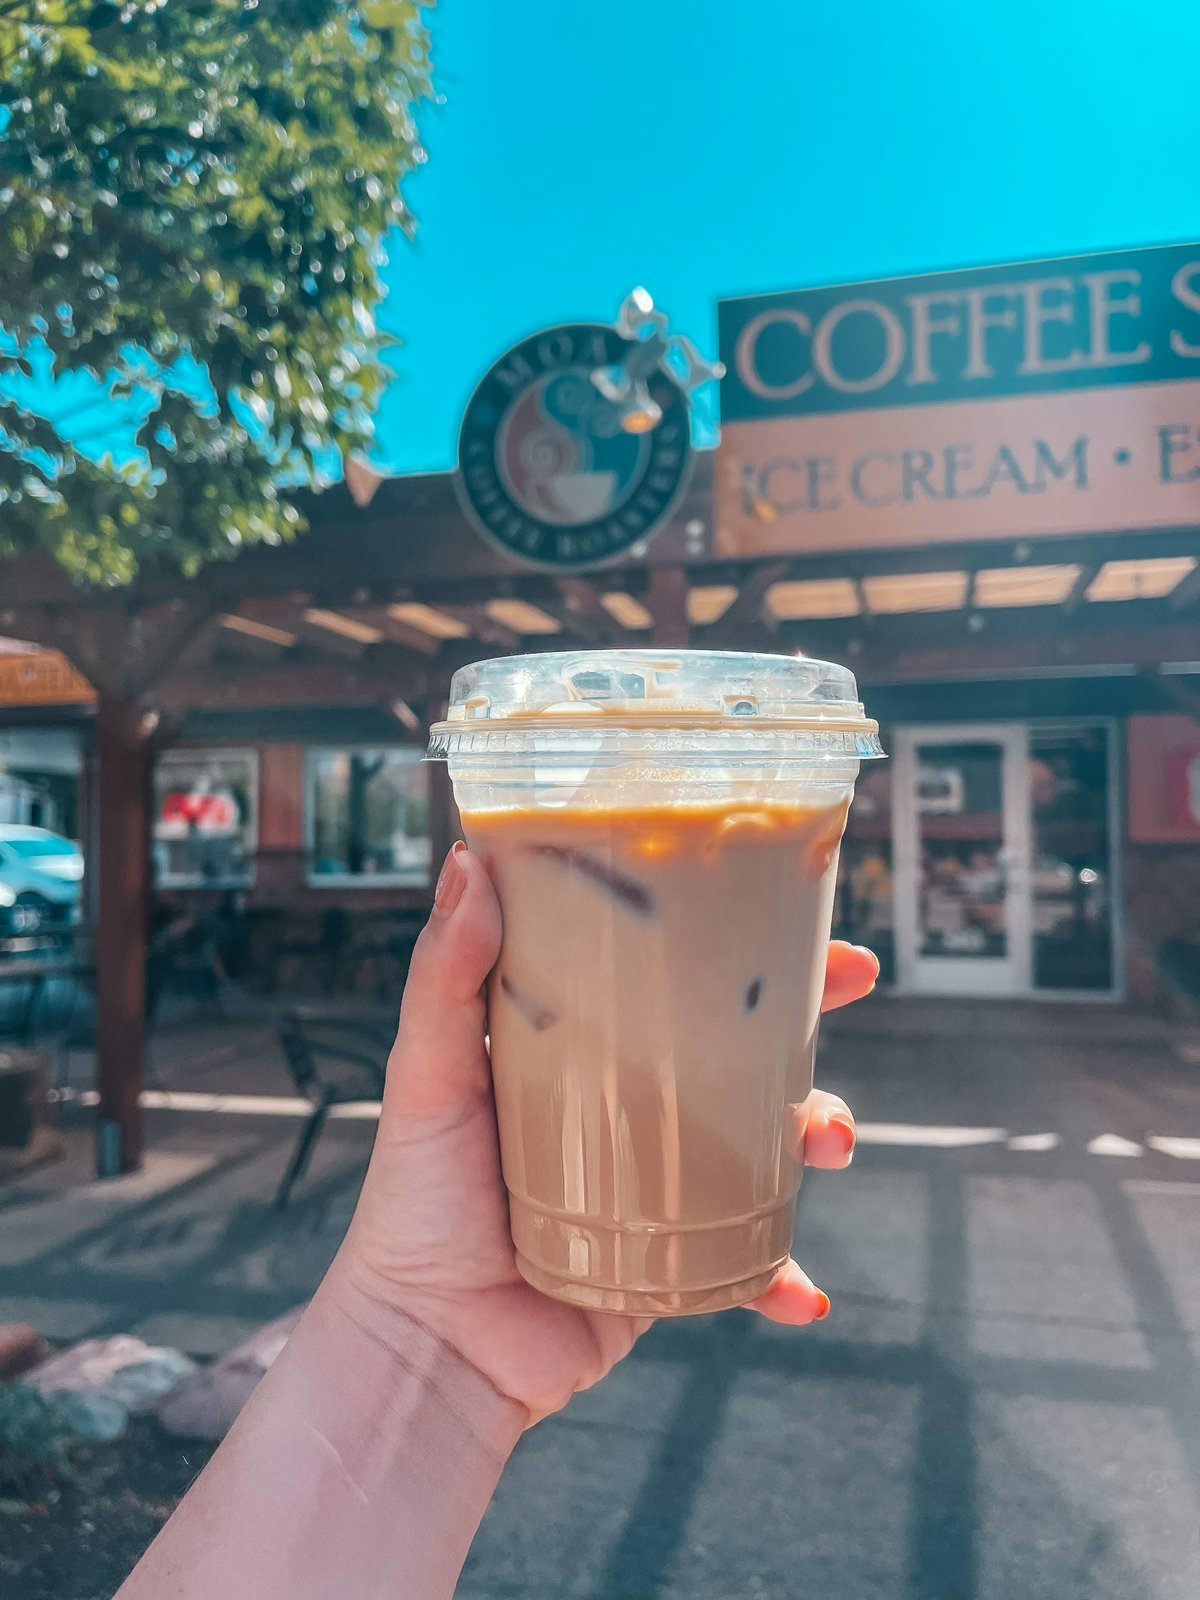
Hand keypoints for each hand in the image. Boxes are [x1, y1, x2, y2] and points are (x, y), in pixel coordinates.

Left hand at [331, 844, 877, 1423]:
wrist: (428, 1343)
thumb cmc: (415, 1199)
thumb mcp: (428, 1075)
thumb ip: (444, 978)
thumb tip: (467, 862)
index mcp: (579, 1053)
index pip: (665, 975)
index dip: (723, 934)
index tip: (786, 893)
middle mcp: (628, 1110)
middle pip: (738, 1047)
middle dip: (806, 1011)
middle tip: (853, 981)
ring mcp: (660, 1186)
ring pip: (766, 1143)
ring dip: (816, 1130)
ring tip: (826, 1139)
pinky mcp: (674, 1264)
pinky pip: (752, 1265)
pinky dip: (785, 1277)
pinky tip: (804, 1293)